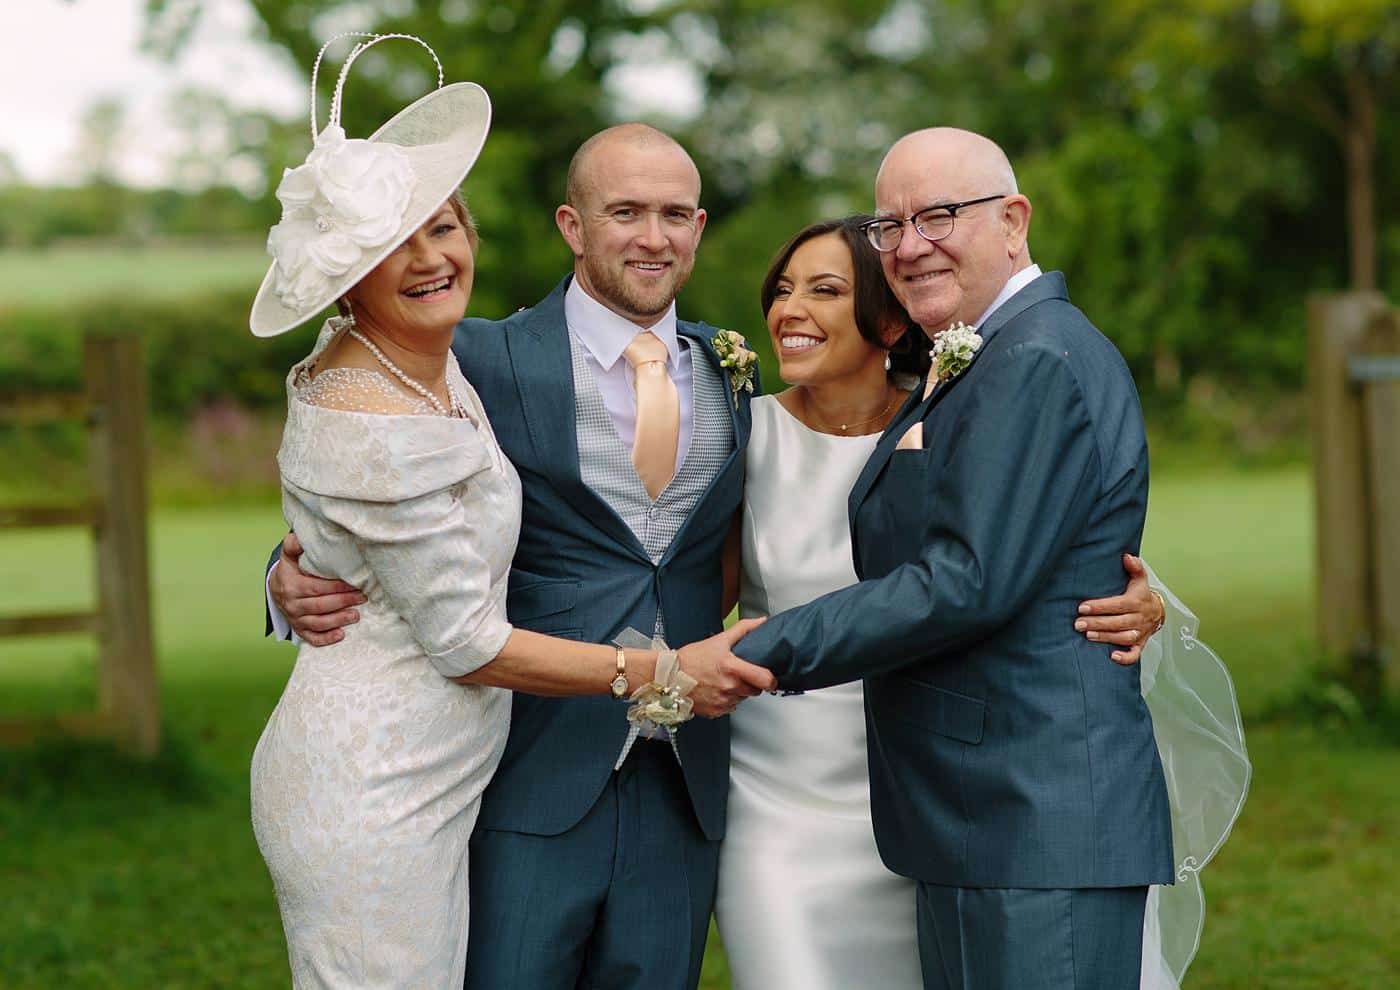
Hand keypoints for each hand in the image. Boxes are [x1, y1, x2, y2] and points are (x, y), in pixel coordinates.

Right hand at [270, 532, 365, 646]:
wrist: (277, 588)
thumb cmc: (291, 569)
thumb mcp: (289, 556)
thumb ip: (293, 545)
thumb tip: (300, 538)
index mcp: (291, 585)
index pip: (316, 588)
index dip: (336, 587)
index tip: (355, 584)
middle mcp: (291, 604)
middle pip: (320, 606)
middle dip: (343, 602)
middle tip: (362, 597)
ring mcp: (295, 618)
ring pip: (317, 623)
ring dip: (338, 620)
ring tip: (356, 615)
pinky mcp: (299, 629)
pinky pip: (311, 638)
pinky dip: (326, 639)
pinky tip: (341, 635)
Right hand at [679, 618, 776, 717]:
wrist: (668, 676)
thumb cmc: (691, 658)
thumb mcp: (719, 639)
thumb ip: (743, 629)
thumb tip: (761, 622)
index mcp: (733, 668)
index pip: (765, 680)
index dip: (771, 679)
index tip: (769, 677)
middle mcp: (729, 687)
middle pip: (755, 691)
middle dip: (751, 683)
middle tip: (739, 674)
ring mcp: (723, 702)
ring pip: (742, 699)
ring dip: (738, 692)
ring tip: (723, 680)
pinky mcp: (715, 712)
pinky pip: (730, 708)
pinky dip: (726, 700)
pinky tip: (716, 690)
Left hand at [1075, 554, 1162, 665]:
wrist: (1157, 611)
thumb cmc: (1141, 594)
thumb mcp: (1139, 579)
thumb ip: (1134, 567)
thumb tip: (1127, 556)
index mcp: (1136, 602)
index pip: (1117, 604)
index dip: (1100, 606)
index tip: (1082, 607)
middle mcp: (1139, 618)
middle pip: (1118, 622)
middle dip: (1097, 623)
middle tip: (1077, 624)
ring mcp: (1140, 632)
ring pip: (1123, 637)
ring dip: (1106, 637)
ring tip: (1087, 635)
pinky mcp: (1141, 644)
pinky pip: (1135, 654)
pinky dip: (1126, 657)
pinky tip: (1112, 657)